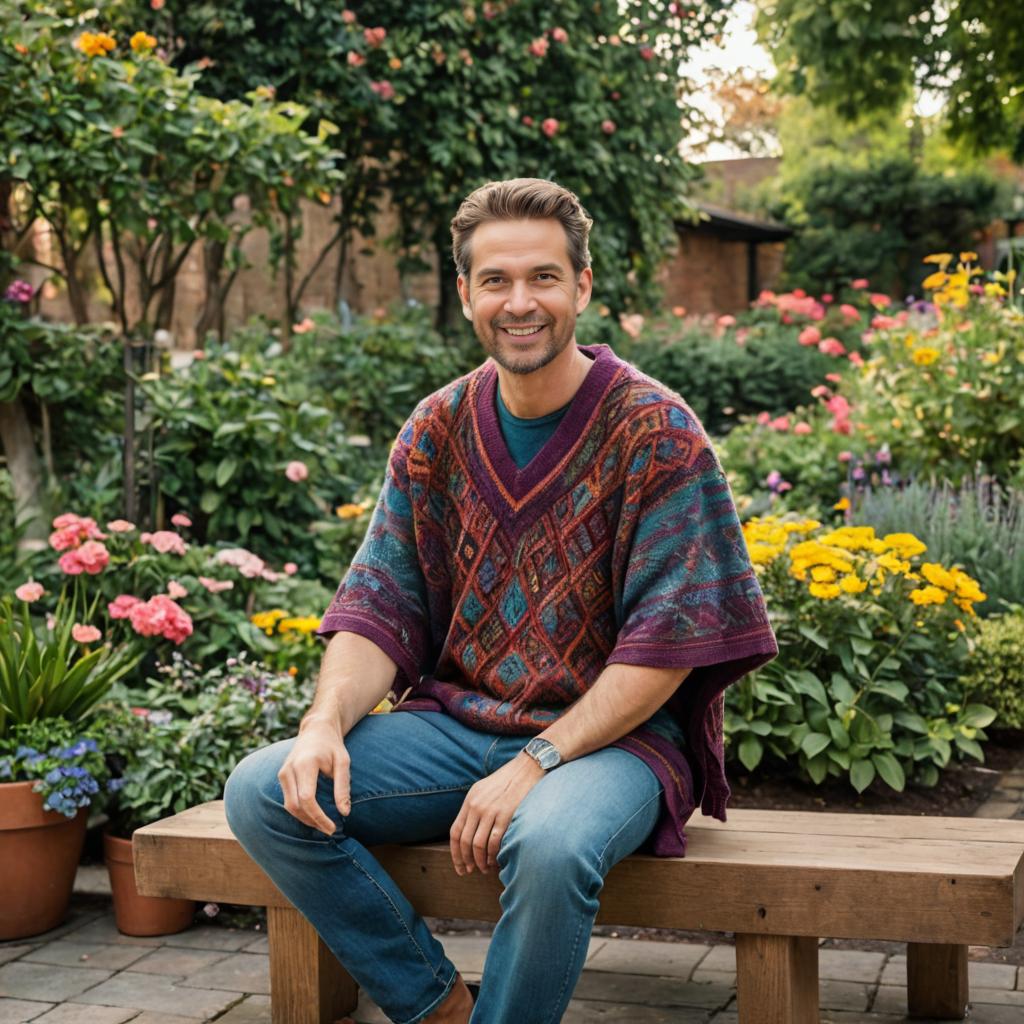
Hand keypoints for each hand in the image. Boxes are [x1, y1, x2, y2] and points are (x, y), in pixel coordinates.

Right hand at [277, 716, 349, 835]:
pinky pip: (288, 800)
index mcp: (305, 764)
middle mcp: (289, 769)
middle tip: (330, 830)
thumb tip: (345, 813)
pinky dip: (300, 811)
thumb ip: (343, 787)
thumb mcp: (343, 762)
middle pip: (295, 806)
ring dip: (305, 819)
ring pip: (289, 805)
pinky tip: (314, 815)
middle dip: (312, 821)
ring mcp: (283, 772)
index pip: (307, 798)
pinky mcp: (282, 776)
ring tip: (323, 824)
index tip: (332, 827)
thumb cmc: (332, 745)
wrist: (316, 729)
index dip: (318, 817)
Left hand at [450, 752, 543, 875]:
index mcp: (470, 800)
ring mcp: (491, 810)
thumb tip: (468, 832)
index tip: (460, 866)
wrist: (527, 767)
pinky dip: (494, 855)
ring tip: (485, 869)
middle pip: (465, 841)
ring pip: (478, 844)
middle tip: (471, 871)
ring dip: (480, 861)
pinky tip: (497, 860)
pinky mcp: (506, 814)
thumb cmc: (507, 780)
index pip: (456, 832)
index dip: (455, 853)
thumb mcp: (484, 790)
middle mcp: (477, 806)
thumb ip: (474, 807)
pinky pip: (495, 841)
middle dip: (466, 861)